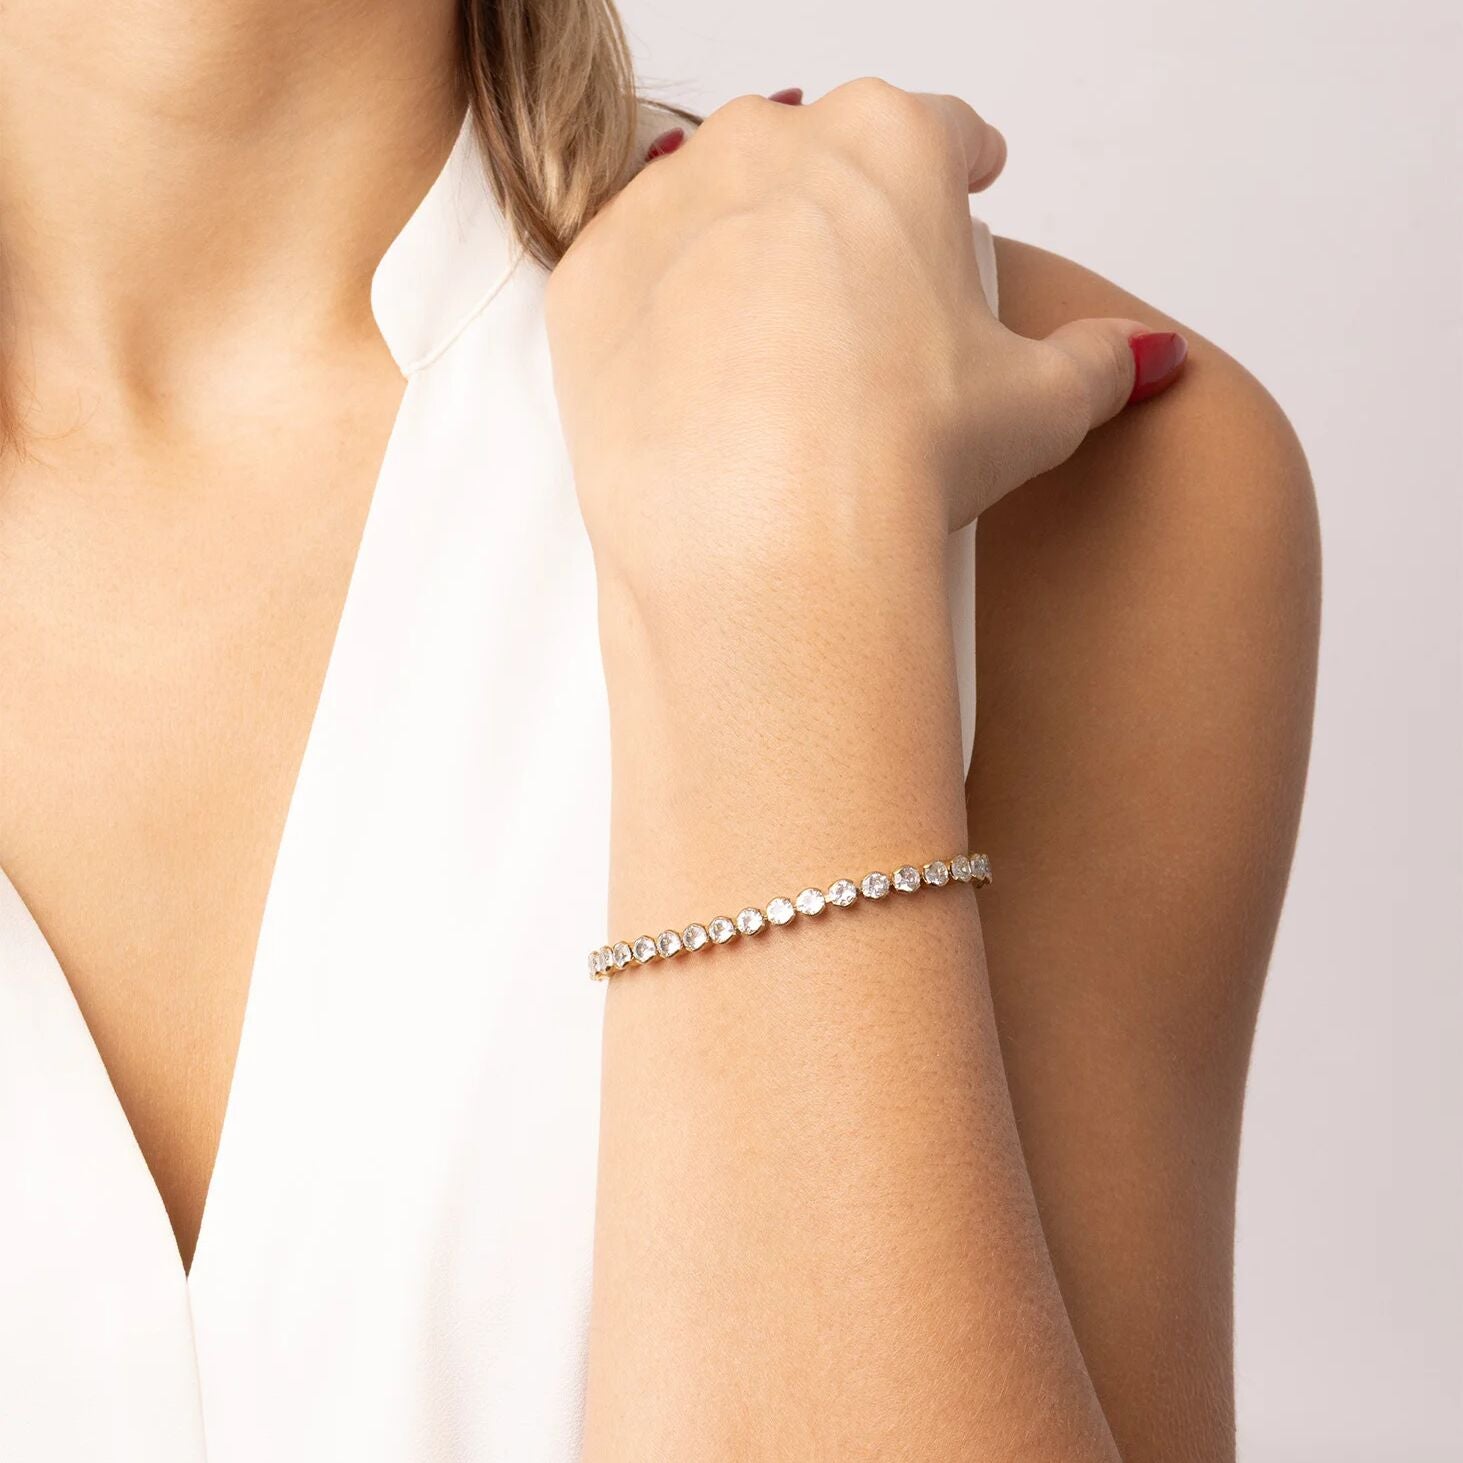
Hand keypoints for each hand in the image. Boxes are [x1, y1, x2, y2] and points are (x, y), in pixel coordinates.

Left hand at [545, 78, 1184, 605]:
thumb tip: (1141, 355)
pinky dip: (660, 317)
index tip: (966, 192)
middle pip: (819, 162)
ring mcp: (666, 205)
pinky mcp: (590, 281)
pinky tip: (695, 383)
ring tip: (774, 358)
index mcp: (891, 143)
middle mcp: (769, 144)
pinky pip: (632, 278)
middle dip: (847, 220)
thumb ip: (1099, 361)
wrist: (763, 534)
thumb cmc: (901, 451)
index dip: (962, 169)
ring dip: (743, 259)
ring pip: (714, 209)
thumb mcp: (1040, 406)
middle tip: (869, 312)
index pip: (943, 132)